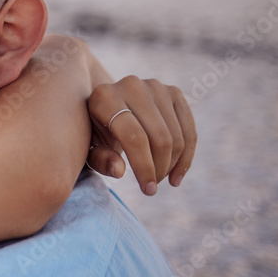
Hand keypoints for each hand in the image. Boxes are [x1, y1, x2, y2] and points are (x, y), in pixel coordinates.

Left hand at [86, 76, 196, 194]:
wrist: (105, 106)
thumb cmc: (95, 132)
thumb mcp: (89, 147)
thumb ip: (101, 159)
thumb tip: (120, 170)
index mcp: (105, 97)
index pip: (134, 137)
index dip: (145, 167)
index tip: (148, 190)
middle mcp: (131, 86)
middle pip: (159, 138)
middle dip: (159, 168)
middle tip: (152, 187)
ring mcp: (155, 86)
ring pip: (176, 136)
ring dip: (172, 165)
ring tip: (160, 178)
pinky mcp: (173, 92)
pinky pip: (188, 130)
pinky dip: (187, 156)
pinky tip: (177, 174)